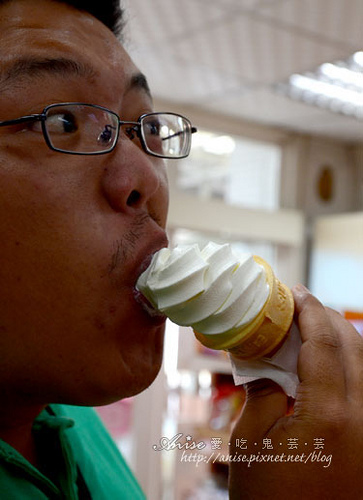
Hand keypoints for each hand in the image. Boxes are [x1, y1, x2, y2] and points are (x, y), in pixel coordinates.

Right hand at [229, 284, 362, 498]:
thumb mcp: (251, 445)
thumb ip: (262, 393)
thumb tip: (266, 363)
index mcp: (331, 413)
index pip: (326, 342)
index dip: (309, 310)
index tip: (294, 291)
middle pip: (354, 345)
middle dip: (326, 317)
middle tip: (297, 307)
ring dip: (338, 338)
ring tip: (307, 331)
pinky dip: (345, 365)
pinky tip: (320, 367)